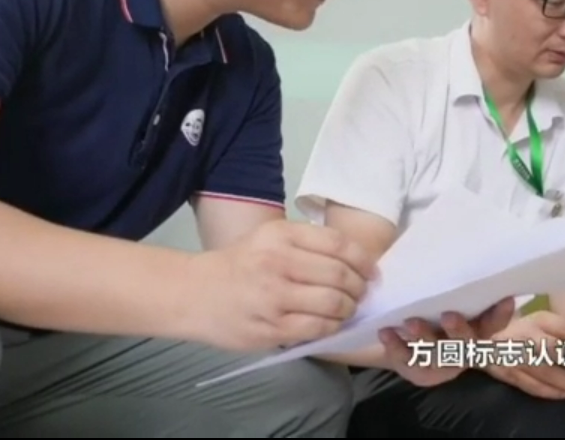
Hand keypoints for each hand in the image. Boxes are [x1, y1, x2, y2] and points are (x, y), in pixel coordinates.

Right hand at [188, 220, 376, 350]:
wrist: (193, 293)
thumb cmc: (240, 264)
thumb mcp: (271, 238)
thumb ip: (309, 244)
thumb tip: (359, 262)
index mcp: (281, 235)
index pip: (339, 244)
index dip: (363, 260)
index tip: (371, 271)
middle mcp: (278, 262)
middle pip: (341, 275)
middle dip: (359, 287)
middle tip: (360, 293)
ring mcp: (274, 297)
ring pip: (333, 303)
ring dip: (348, 308)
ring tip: (346, 308)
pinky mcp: (270, 327)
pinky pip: (317, 328)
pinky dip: (332, 326)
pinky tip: (329, 323)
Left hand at [378, 297, 516, 386]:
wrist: (405, 339)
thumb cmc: (434, 313)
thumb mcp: (446, 299)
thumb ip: (456, 287)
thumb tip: (459, 252)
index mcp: (478, 330)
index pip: (495, 323)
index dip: (502, 314)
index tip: (506, 299)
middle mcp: (464, 350)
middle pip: (467, 345)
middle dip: (459, 331)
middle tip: (448, 316)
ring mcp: (442, 365)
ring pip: (437, 355)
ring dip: (425, 338)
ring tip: (411, 322)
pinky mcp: (419, 372)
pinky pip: (408, 362)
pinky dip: (396, 347)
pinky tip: (386, 333)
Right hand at [485, 311, 564, 399]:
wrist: (490, 346)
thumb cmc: (528, 334)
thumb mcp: (546, 325)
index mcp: (537, 320)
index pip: (559, 325)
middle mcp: (523, 334)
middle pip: (549, 349)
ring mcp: (513, 355)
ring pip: (541, 370)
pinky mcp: (506, 373)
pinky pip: (530, 384)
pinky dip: (548, 391)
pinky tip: (564, 394)